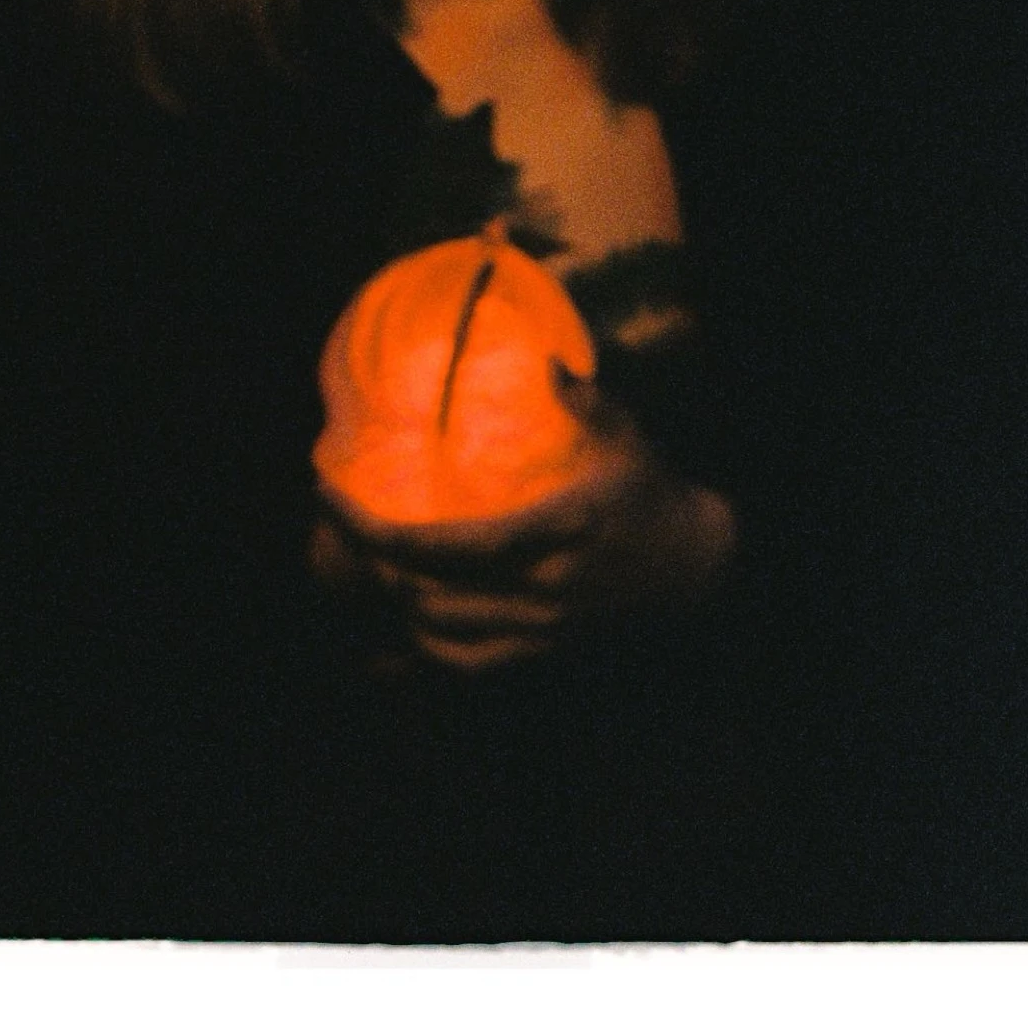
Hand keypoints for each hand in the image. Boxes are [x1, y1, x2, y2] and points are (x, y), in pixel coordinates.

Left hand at [309, 366, 733, 675]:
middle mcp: (539, 590)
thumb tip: (546, 362)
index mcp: (551, 532)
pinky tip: (411, 618)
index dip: (374, 530)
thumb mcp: (628, 439)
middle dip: (372, 564)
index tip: (329, 495)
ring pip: (438, 636)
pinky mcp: (543, 653)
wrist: (698, 569)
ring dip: (395, 603)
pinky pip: (468, 665)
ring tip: (373, 565)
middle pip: (425, 595)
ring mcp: (539, 630)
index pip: (444, 545)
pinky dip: (427, 646)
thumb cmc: (653, 496)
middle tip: (343, 526)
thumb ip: (586, 401)